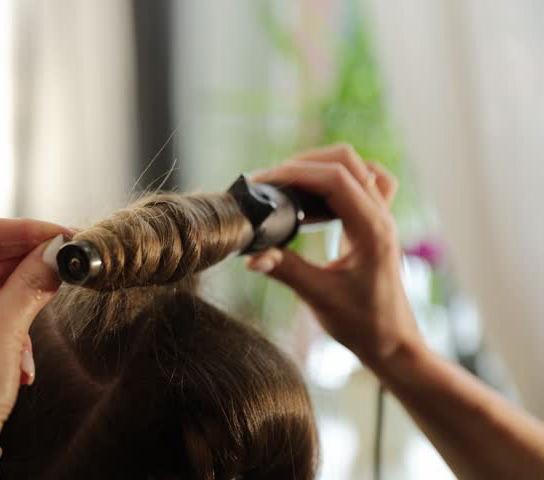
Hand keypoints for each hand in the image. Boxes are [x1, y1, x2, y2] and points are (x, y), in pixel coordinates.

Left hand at [0, 219, 67, 478]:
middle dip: (25, 267)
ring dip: (20, 304)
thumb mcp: (2, 329)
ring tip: (46, 311)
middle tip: (64, 264)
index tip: (60, 235)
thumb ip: (31, 283)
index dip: (24, 231)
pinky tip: (25, 360)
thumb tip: (54, 255)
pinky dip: (9, 333)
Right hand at [245, 144, 422, 367]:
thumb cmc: (364, 325)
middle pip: (346, 161)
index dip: (295, 173)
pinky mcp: (375, 223)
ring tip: (285, 186)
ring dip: (318, 167)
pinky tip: (315, 196)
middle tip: (269, 182)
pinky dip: (338, 179)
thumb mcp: (319, 297)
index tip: (263, 182)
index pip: (335, 179)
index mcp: (372, 230)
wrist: (394, 344)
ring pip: (355, 167)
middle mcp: (381, 217)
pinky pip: (364, 183)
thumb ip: (285, 270)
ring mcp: (382, 218)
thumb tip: (250, 255)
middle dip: (303, 163)